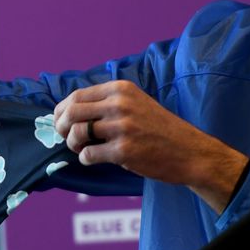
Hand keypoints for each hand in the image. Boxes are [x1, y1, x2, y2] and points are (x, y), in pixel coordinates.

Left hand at [53, 80, 248, 211]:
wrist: (190, 152)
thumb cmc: (160, 129)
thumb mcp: (136, 103)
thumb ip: (108, 102)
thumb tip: (70, 110)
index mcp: (121, 89)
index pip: (77, 95)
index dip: (61, 110)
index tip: (59, 121)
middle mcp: (120, 104)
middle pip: (72, 112)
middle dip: (62, 127)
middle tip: (66, 137)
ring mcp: (122, 127)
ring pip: (77, 134)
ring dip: (73, 144)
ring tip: (82, 149)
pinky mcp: (123, 151)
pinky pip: (88, 155)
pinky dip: (85, 159)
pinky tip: (95, 159)